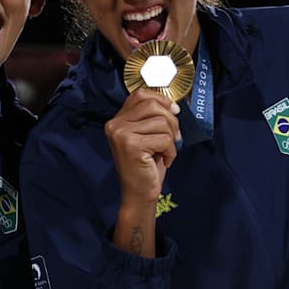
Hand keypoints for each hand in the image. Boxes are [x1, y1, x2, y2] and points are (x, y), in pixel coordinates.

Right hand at [104, 89, 180, 207]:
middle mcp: (114, 124)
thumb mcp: (146, 136)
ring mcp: (120, 134)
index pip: (140, 94)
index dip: (161, 100)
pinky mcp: (131, 145)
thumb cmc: (145, 166)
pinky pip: (164, 138)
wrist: (138, 194)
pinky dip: (171, 151)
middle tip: (173, 139)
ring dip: (171, 139)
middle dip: (171, 121)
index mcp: (117, 119)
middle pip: (153, 105)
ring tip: (165, 152)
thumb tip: (174, 105)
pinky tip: (163, 160)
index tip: (173, 112)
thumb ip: (151, 118)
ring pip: (161, 122)